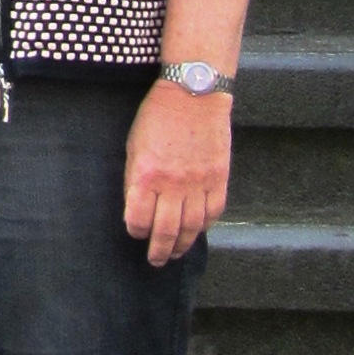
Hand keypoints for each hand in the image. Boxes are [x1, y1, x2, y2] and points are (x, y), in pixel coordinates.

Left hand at [123, 75, 230, 266]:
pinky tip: (197, 229)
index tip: (136, 232)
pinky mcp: (219, 178)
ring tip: (176, 252)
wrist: (194, 94)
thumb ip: (136, 178)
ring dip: (182, 244)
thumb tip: (138, 208)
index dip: (136, 230)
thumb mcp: (134, 145)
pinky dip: (205, 226)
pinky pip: (213, 213)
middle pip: (165, 231)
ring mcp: (198, 182)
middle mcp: (171, 184)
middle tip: (156, 260)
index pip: (137, 219)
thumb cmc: (157, 116)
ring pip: (191, 228)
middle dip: (158, 251)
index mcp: (145, 174)